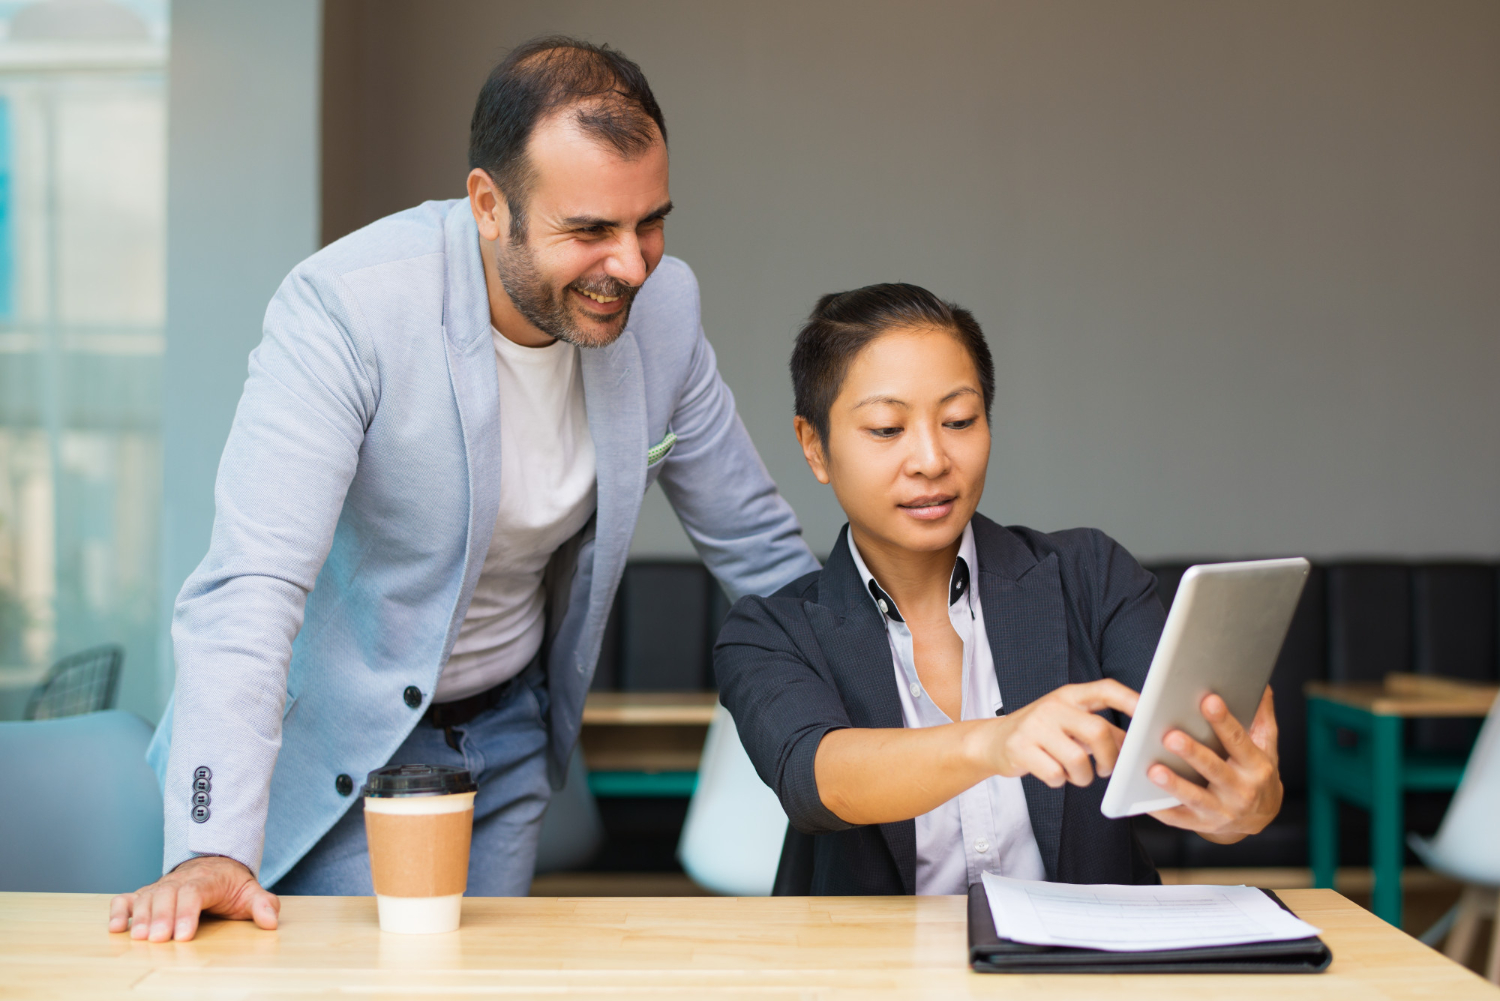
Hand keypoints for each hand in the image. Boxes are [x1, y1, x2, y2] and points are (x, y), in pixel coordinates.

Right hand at [108, 855, 278, 941]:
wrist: (214, 864)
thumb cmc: (230, 885)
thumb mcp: (250, 892)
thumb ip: (263, 904)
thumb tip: (271, 921)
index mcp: (208, 879)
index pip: (195, 892)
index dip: (187, 912)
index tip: (184, 934)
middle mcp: (180, 880)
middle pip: (167, 894)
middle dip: (161, 917)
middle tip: (157, 940)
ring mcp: (161, 886)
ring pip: (146, 896)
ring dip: (140, 916)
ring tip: (138, 938)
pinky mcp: (146, 893)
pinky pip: (127, 898)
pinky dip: (118, 910)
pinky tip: (115, 927)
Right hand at [980, 679, 1138, 787]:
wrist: (993, 741)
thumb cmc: (1042, 734)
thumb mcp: (1069, 723)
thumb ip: (1100, 730)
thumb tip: (1135, 745)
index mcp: (1069, 696)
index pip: (1105, 690)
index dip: (1130, 699)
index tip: (1149, 712)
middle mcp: (1052, 706)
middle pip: (1097, 731)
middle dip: (1109, 758)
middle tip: (1106, 770)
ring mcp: (1034, 726)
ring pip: (1078, 759)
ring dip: (1083, 776)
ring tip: (1076, 775)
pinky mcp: (1019, 748)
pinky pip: (1055, 774)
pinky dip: (1059, 781)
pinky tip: (1053, 774)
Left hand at [1148, 687, 1282, 842]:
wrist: (1261, 817)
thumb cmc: (1257, 772)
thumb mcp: (1266, 745)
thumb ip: (1261, 716)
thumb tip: (1261, 684)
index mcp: (1256, 766)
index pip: (1238, 740)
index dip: (1224, 721)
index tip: (1208, 700)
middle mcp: (1241, 790)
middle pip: (1214, 769)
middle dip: (1193, 753)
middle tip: (1171, 736)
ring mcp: (1221, 811)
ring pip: (1195, 797)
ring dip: (1174, 784)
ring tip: (1153, 769)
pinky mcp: (1202, 824)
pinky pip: (1178, 818)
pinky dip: (1160, 809)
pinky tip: (1141, 796)